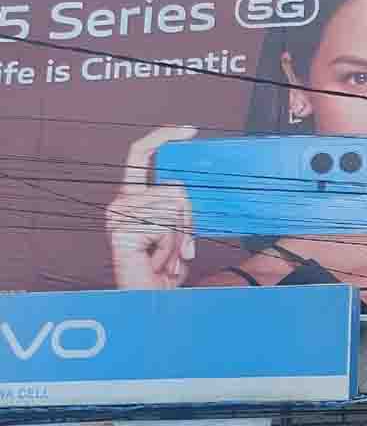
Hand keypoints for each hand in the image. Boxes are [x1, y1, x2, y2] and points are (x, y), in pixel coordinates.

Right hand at [108, 126, 198, 288]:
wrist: (150, 297)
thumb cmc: (164, 267)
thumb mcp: (178, 231)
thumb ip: (181, 209)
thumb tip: (190, 187)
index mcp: (133, 196)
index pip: (141, 155)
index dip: (162, 138)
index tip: (188, 129)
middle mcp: (122, 201)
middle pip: (175, 190)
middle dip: (189, 220)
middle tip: (183, 248)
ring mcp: (118, 214)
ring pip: (173, 208)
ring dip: (180, 238)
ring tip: (168, 256)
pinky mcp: (121, 229)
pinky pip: (163, 225)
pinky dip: (171, 246)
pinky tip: (159, 260)